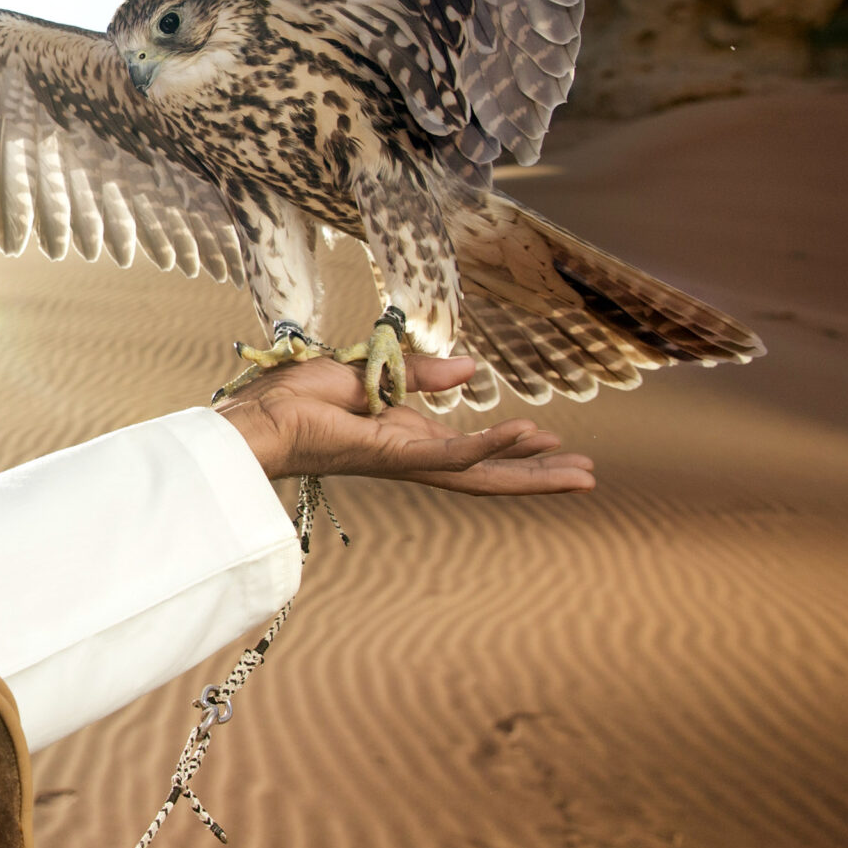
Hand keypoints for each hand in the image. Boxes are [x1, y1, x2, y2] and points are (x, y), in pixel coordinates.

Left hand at [217, 354, 595, 496]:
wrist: (259, 416)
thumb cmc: (296, 399)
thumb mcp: (373, 373)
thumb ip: (423, 374)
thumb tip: (473, 370)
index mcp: (407, 436)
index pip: (470, 449)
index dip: (512, 447)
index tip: (551, 440)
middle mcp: (413, 455)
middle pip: (488, 471)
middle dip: (537, 474)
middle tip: (588, 476)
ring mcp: (406, 460)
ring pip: (481, 472)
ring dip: (531, 470)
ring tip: (580, 474)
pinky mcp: (394, 456)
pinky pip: (451, 454)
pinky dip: (491, 446)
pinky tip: (527, 437)